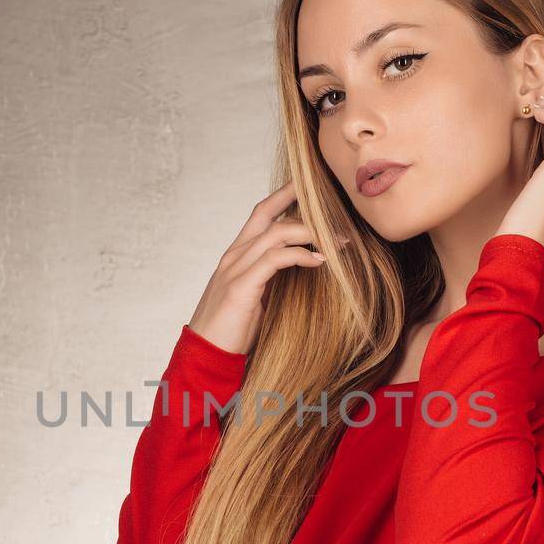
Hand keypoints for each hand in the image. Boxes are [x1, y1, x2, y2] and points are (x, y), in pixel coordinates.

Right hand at [188, 179, 331, 354]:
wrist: (204, 356)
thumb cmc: (232, 331)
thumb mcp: (257, 298)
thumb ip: (273, 279)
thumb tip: (306, 270)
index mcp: (237, 256)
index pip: (261, 214)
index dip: (284, 196)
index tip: (311, 187)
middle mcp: (234, 255)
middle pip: (268, 213)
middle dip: (299, 201)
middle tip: (333, 202)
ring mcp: (235, 268)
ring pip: (276, 233)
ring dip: (312, 233)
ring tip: (339, 242)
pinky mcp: (240, 287)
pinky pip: (275, 259)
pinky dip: (300, 255)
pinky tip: (320, 261)